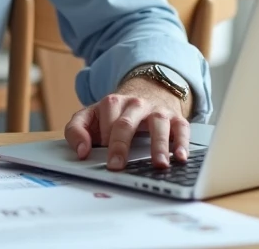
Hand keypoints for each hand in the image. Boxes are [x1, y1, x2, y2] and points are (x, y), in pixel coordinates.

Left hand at [63, 77, 189, 170]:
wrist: (146, 91)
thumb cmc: (115, 113)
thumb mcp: (91, 116)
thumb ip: (76, 129)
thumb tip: (81, 152)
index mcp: (111, 103)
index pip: (105, 120)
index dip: (102, 138)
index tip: (99, 158)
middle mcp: (135, 104)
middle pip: (126, 123)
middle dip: (120, 145)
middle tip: (117, 166)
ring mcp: (156, 110)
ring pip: (158, 123)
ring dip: (159, 144)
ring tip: (159, 164)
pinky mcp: (175, 118)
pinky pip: (182, 128)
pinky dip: (182, 142)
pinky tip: (180, 157)